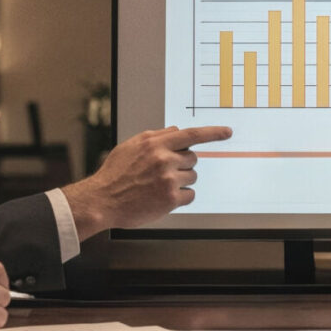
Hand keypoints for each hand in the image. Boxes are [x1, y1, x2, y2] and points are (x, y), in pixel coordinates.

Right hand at [62, 125, 231, 239]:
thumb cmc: (115, 173)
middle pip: (192, 158)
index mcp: (154, 143)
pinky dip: (181, 197)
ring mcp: (168, 179)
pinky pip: (190, 195)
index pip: (190, 134)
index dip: (212, 132)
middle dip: (183, 163)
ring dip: (181, 181)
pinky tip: (163, 197)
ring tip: (159, 186)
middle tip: (165, 171)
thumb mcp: (131, 146)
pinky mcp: (171, 198)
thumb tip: (176, 131)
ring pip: (191, 176)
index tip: (227, 132)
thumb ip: (155, 137)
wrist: (103, 199)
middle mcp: (163, 158)